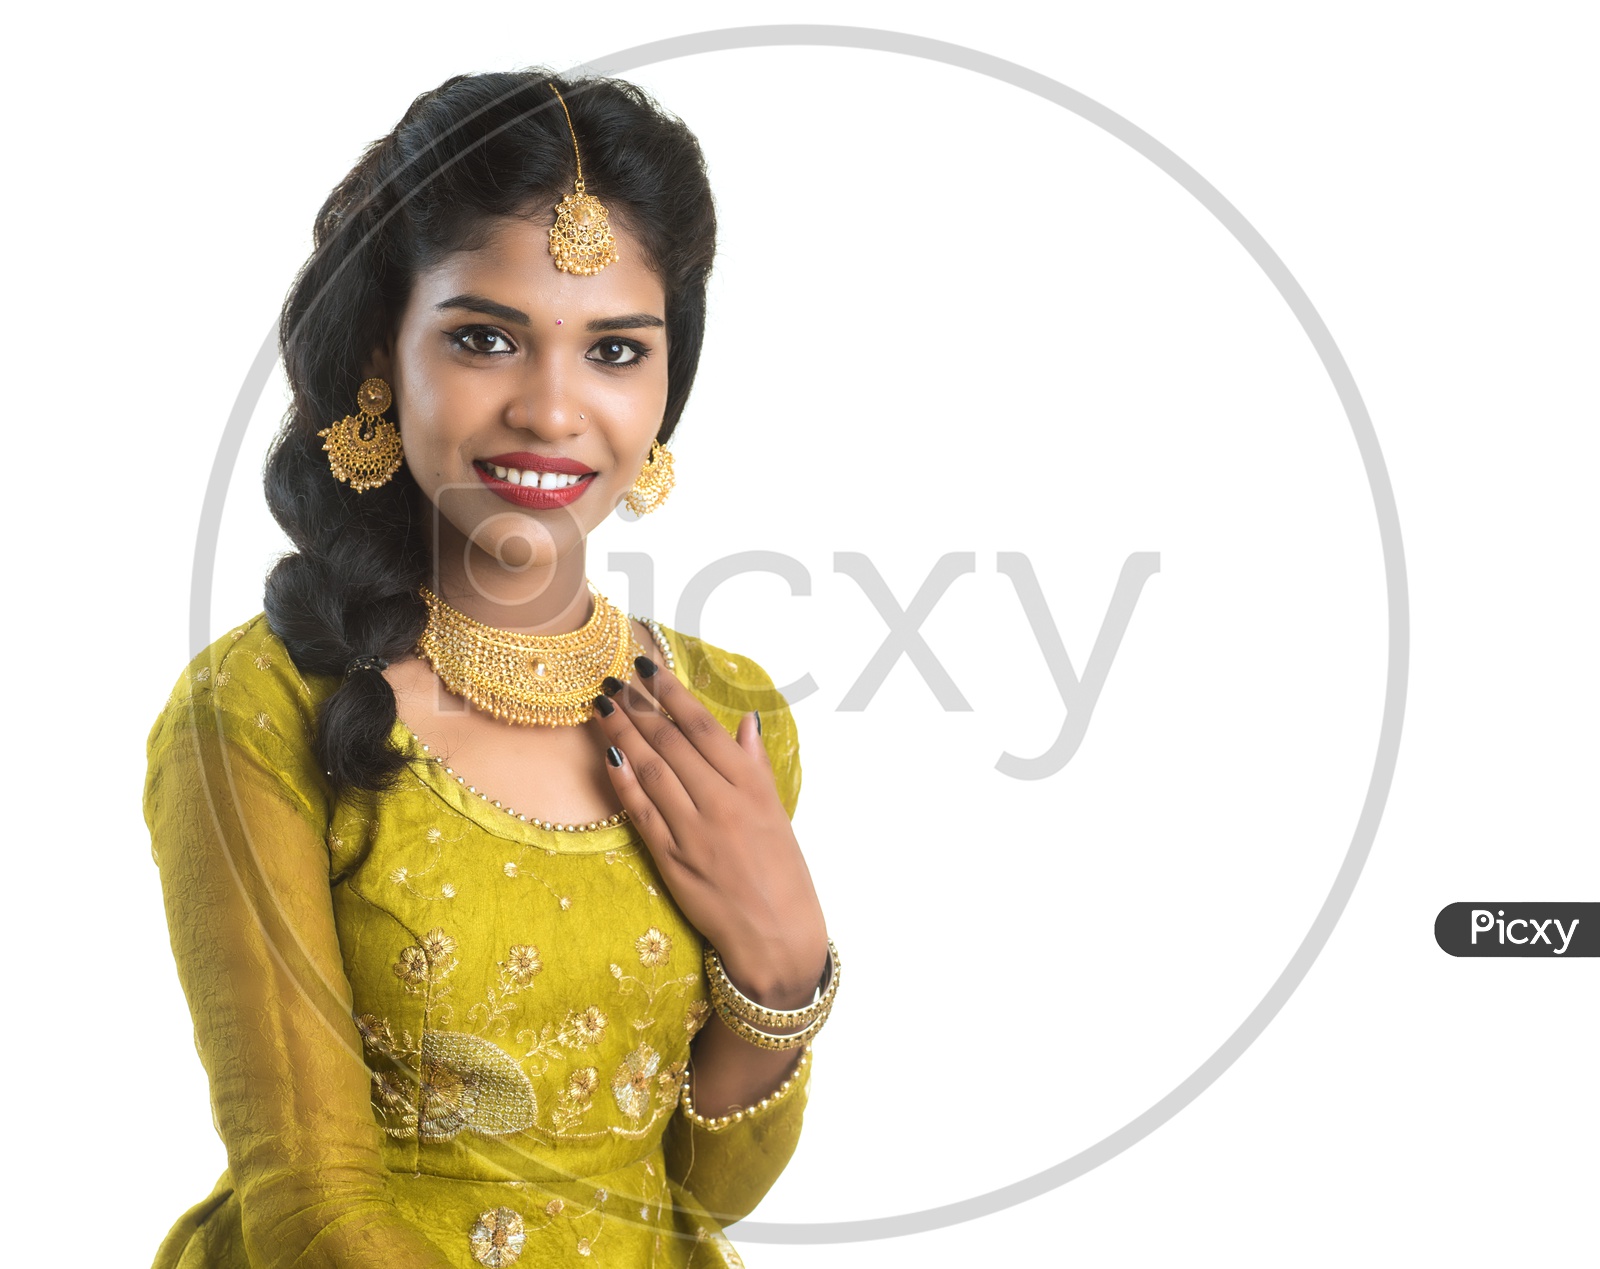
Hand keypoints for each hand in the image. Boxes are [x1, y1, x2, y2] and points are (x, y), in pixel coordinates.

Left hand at [591, 655, 828, 1006]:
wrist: (777, 935)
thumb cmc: (782, 873)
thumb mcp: (777, 812)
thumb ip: (754, 766)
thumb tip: (746, 722)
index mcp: (750, 786)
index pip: (702, 726)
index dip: (670, 693)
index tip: (646, 667)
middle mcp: (721, 802)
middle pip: (670, 742)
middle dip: (637, 707)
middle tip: (612, 681)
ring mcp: (694, 830)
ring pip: (650, 769)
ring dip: (622, 734)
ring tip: (601, 707)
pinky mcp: (672, 859)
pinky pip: (641, 811)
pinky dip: (622, 781)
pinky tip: (606, 756)